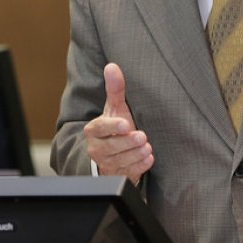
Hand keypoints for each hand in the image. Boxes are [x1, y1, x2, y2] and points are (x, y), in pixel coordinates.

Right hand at [82, 63, 153, 184]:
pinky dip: (140, 166)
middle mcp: (97, 149)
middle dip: (128, 142)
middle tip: (142, 136)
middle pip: (112, 147)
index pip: (100, 128)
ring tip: (147, 147)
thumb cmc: (115, 128)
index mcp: (93, 131)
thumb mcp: (115, 108)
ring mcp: (107, 164)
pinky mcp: (119, 175)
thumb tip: (112, 66)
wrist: (111, 156)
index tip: (126, 125)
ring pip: (121, 161)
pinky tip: (148, 158)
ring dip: (136, 154)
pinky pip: (130, 173)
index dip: (113, 126)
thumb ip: (114, 89)